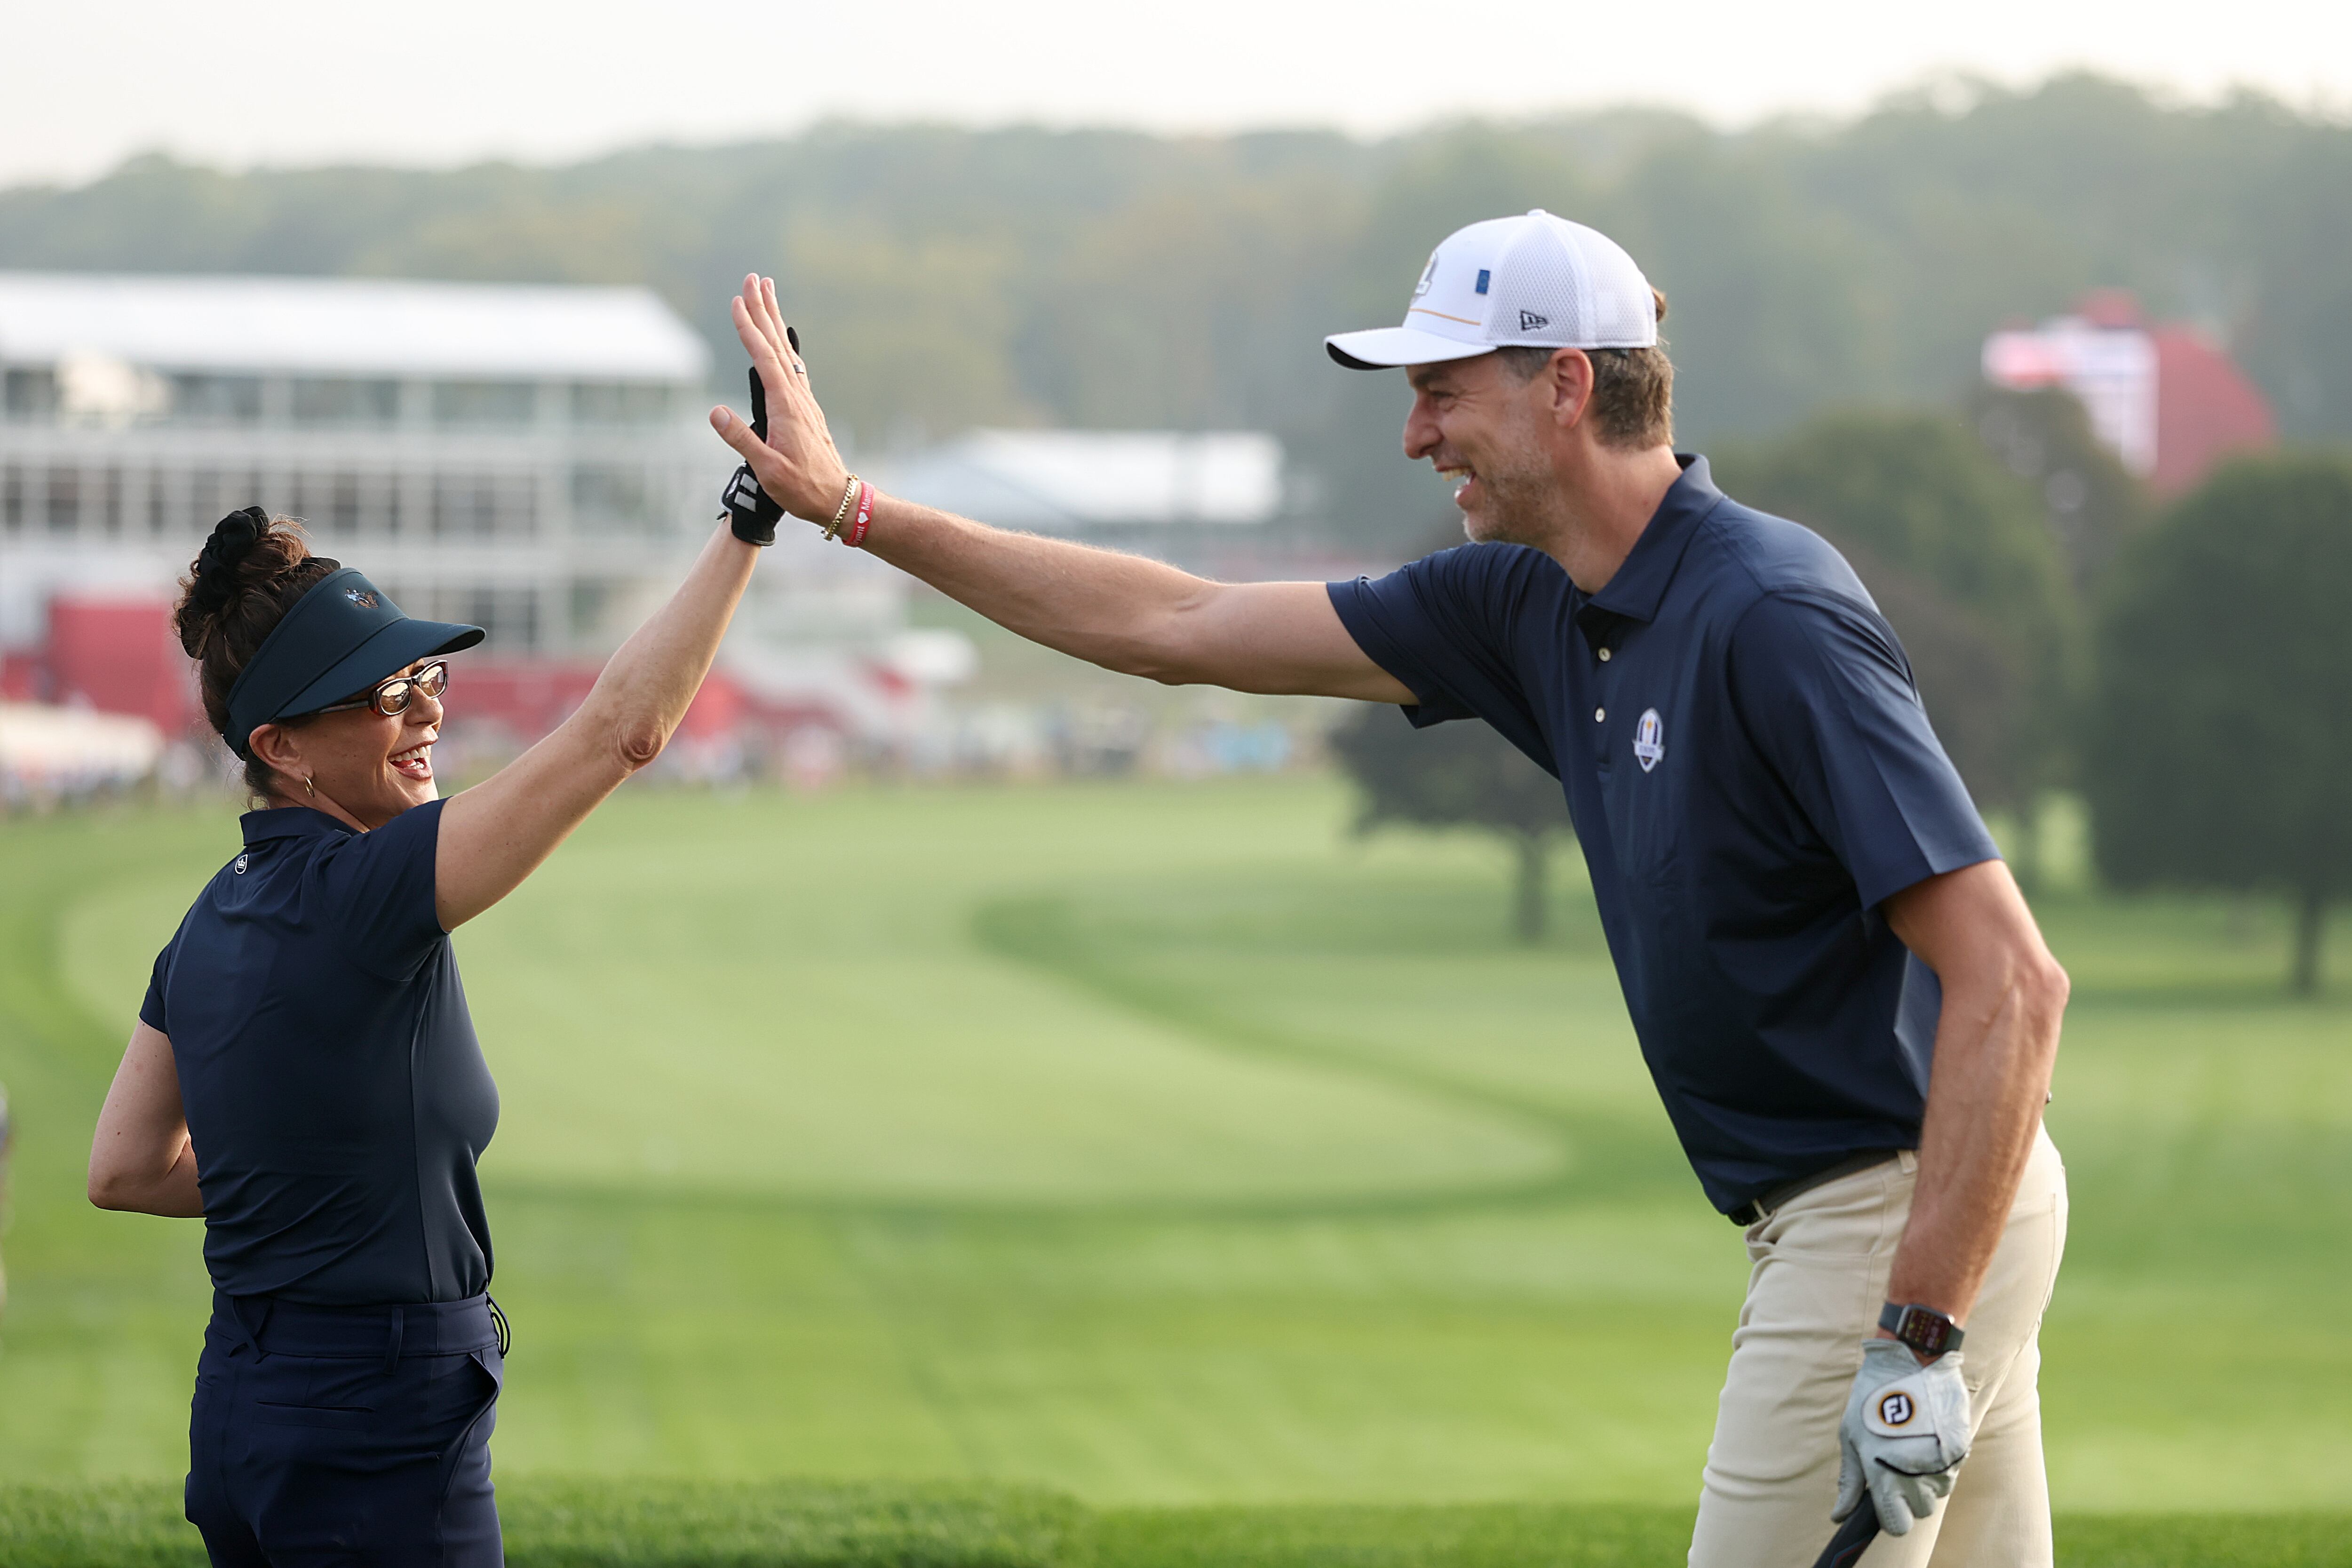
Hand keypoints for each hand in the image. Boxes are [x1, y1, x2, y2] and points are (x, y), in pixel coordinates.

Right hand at [708, 273, 851, 522]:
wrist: (837, 498)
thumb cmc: (801, 487)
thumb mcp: (767, 468)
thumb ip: (741, 439)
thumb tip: (714, 412)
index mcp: (785, 405)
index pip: (763, 357)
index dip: (749, 327)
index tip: (737, 300)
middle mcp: (797, 395)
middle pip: (777, 343)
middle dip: (764, 309)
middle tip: (754, 278)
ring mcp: (804, 400)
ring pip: (786, 350)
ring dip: (774, 321)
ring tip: (767, 294)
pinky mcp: (806, 408)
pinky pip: (792, 366)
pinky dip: (783, 345)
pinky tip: (781, 340)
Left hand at [1833, 1339, 1971, 1534]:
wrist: (1910, 1360)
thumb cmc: (1871, 1398)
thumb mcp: (1851, 1437)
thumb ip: (1849, 1480)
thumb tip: (1839, 1516)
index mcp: (1884, 1475)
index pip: (1897, 1526)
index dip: (1891, 1516)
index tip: (1886, 1501)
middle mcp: (1916, 1475)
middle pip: (1921, 1510)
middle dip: (1909, 1495)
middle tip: (1896, 1464)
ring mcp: (1943, 1464)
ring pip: (1938, 1492)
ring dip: (1926, 1478)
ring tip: (1911, 1444)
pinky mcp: (1961, 1449)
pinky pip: (1952, 1471)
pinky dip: (1941, 1462)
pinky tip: (1927, 1436)